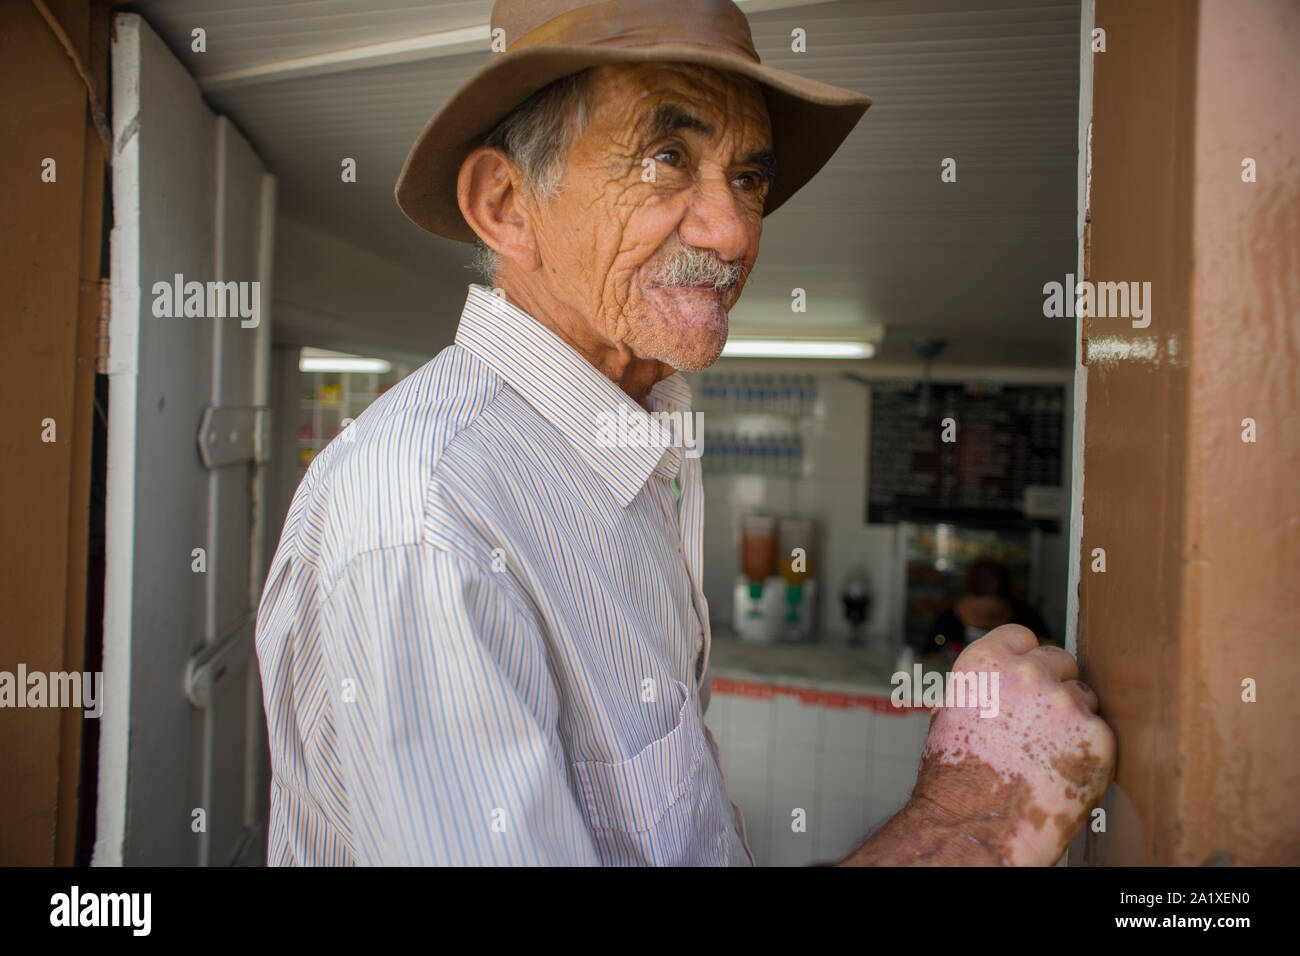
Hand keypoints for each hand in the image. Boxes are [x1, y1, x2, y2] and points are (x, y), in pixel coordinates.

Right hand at [910, 624, 1115, 865]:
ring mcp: (1066, 704)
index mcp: (986, 663)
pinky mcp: (1099, 738)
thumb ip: (981, 687)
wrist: (973, 827)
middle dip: (1053, 685)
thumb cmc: (955, 782)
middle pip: (1060, 660)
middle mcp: (1028, 674)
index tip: (1026, 677)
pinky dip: (1088, 752)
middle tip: (1039, 722)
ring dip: (1072, 719)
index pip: (1023, 636)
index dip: (1024, 658)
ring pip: (1083, 698)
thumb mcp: (948, 715)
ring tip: (1047, 754)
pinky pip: (1101, 734)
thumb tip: (998, 682)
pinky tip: (1063, 772)